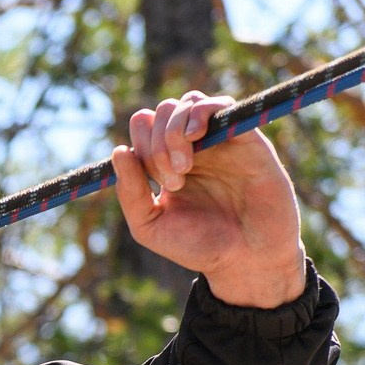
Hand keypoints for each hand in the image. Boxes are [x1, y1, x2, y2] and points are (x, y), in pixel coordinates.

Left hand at [110, 91, 307, 308]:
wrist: (246, 262)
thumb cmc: (200, 247)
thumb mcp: (151, 227)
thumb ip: (130, 193)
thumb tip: (118, 151)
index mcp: (167, 161)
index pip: (144, 126)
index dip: (141, 145)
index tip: (154, 181)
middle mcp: (194, 146)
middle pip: (163, 111)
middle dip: (157, 144)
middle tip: (173, 180)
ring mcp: (220, 140)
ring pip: (188, 103)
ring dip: (175, 129)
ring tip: (185, 167)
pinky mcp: (246, 139)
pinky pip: (221, 104)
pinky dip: (201, 112)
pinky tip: (196, 137)